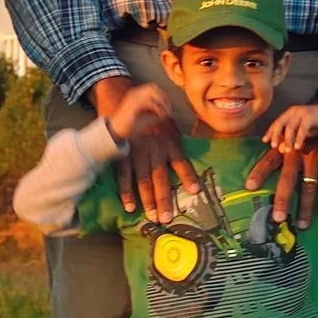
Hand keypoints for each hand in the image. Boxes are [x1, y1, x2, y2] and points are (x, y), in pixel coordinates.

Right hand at [92, 76, 193, 220]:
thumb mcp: (168, 120)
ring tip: (152, 217)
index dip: (188, 177)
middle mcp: (154, 149)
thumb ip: (177, 137)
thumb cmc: (150, 112)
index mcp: (169, 142)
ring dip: (147, 200)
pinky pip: (123, 176)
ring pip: (143, 180)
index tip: (195, 191)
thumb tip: (192, 148)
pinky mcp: (122, 154)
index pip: (181, 162)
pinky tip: (129, 207)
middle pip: (160, 178)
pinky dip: (126, 192)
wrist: (123, 98)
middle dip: (164, 199)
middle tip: (167, 218)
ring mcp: (137, 153)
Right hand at [105, 82, 172, 142]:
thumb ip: (157, 113)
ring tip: (163, 114)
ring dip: (161, 103)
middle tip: (167, 109)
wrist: (116, 131)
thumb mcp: (147, 118)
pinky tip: (158, 116)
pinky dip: (156, 108)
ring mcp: (133, 98)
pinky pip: (149, 102)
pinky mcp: (132, 105)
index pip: (153, 87)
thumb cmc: (131, 125)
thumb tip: (169, 112)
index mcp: (136, 94)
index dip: (163, 95)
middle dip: (163, 97)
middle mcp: (134, 93)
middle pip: (153, 87)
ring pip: (152, 93)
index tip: (168, 107)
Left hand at [247, 104, 317, 228]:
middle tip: (278, 218)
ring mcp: (315, 158)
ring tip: (302, 225)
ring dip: (306, 207)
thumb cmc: (306, 132)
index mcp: (285, 148)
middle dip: (283, 200)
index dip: (259, 173)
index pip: (269, 161)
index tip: (249, 187)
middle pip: (288, 180)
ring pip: (309, 187)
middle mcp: (298, 154)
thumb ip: (279, 146)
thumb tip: (263, 157)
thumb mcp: (290, 135)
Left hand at [263, 100, 317, 151]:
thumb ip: (291, 139)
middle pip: (280, 123)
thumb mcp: (300, 132)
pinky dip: (299, 138)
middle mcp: (293, 111)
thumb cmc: (314, 124)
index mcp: (289, 113)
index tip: (265, 141)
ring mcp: (302, 113)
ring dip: (288, 140)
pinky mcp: (310, 116)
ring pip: (291, 127)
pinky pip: (302, 129)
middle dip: (275, 135)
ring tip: (287, 151)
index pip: (276, 123)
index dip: (270, 132)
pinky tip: (297, 147)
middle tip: (273, 146)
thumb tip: (280, 149)